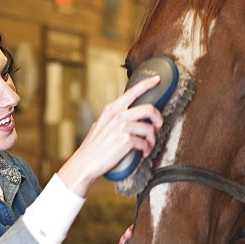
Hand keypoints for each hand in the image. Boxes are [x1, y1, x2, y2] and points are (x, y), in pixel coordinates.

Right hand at [57, 76, 162, 195]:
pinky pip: (145, 142)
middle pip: (149, 108)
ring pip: (149, 128)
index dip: (148, 84)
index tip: (157, 80)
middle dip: (159, 119)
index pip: (132, 91)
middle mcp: (117, 115)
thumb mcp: (101, 124)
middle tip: (158, 127)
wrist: (85, 163)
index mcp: (111, 109)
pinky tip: (143, 153)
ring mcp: (121, 127)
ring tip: (148, 146)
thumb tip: (131, 115)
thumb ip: (115, 117)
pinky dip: (147, 149)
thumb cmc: (94, 147)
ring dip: (153, 140)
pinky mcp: (125, 140)